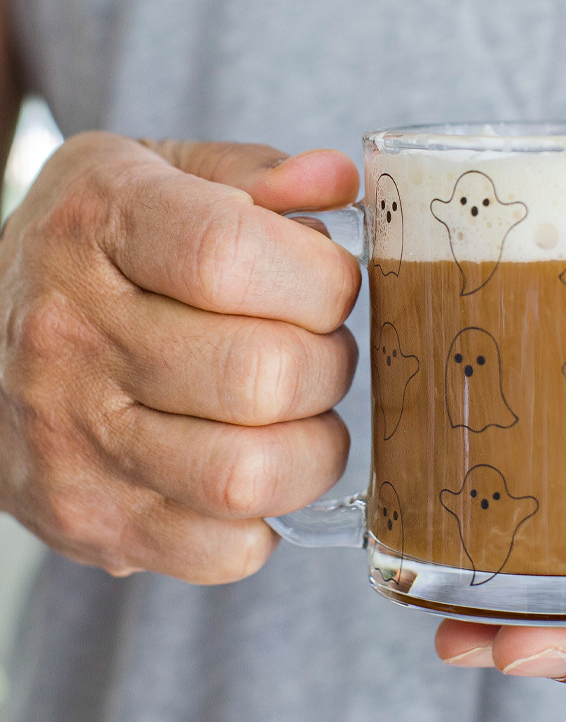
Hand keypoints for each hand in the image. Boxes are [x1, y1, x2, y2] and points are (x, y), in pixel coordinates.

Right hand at [0, 132, 360, 582]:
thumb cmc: (105, 248)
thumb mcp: (165, 172)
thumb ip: (260, 174)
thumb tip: (338, 182)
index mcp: (98, 223)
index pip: (231, 257)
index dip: (320, 278)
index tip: (330, 284)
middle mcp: (70, 334)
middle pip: (261, 374)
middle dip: (329, 362)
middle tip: (314, 348)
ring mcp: (71, 439)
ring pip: (249, 474)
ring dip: (313, 445)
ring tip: (295, 410)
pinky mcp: (87, 519)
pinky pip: (226, 549)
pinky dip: (267, 514)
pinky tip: (250, 459)